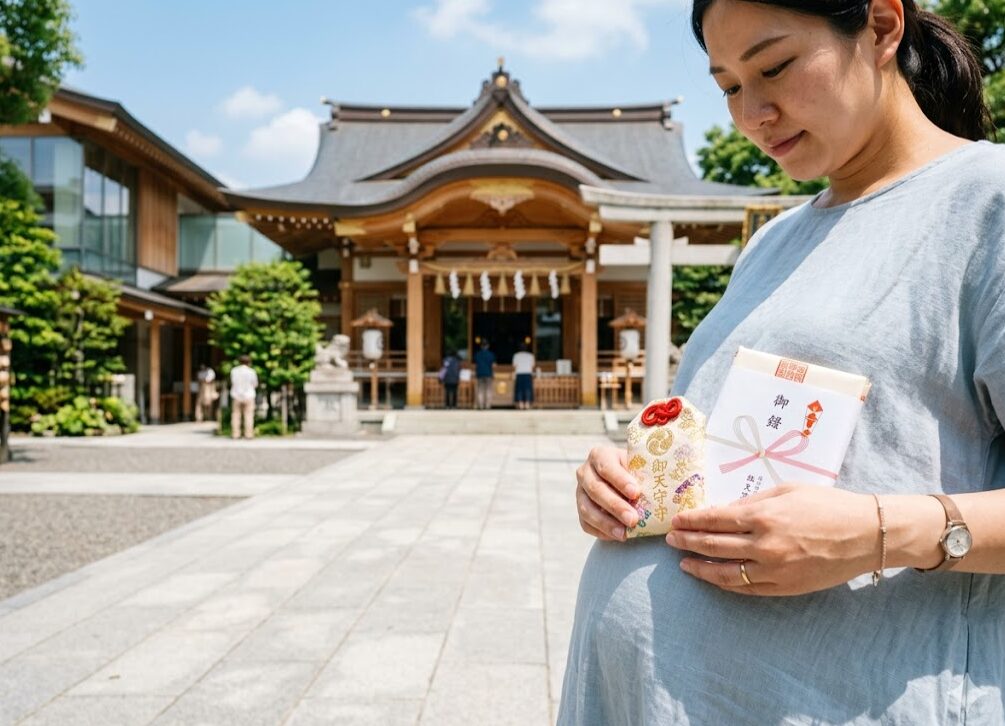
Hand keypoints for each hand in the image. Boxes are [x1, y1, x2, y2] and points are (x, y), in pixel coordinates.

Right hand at [576, 446, 641, 540]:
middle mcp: (585, 472)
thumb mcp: (640, 465)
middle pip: (596, 489)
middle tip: (633, 519)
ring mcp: (579, 492)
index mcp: (600, 455)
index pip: (607, 467)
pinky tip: (617, 536)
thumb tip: (672, 484)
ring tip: (624, 533)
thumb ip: (647, 472)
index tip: (636, 493)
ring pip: (587, 509)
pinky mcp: (580, 510)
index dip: (620, 480)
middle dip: (615, 506)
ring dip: (606, 523)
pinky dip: (600, 531)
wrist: (624, 481)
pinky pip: (585, 523)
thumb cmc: (636, 472)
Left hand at [666, 483, 877, 595]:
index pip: (715, 520)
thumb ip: (752, 502)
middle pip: (713, 546)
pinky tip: (713, 576)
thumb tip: (722, 511)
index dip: (691, 521)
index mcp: (764, 517)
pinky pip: (746, 589)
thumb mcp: (786, 491)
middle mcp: (765, 546)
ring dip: (699, 567)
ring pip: (725, 573)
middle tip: (671, 539)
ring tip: (683, 562)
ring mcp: (774, 571)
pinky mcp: (785, 588)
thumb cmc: (828, 505)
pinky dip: (725, 583)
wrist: (866, 534)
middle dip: (687, 542)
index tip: (676, 521)